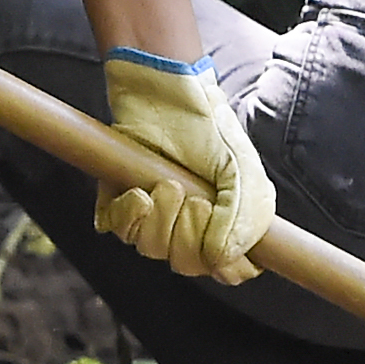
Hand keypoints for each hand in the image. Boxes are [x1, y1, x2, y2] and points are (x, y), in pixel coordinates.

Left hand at [97, 49, 275, 282]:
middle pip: (188, 263)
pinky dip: (129, 214)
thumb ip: (244, 217)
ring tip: (168, 185)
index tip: (222, 241)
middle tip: (193, 198)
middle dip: (189, 234)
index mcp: (228, 223)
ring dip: (160, 220)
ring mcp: (155, 216)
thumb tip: (223, 260)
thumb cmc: (209, 128)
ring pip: (152, 248)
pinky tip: (140, 191)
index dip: (227, 264)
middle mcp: (191, 225)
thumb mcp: (241, 169)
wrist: (167, 92)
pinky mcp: (122, 201)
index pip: (232, 270)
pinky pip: (119, 230)